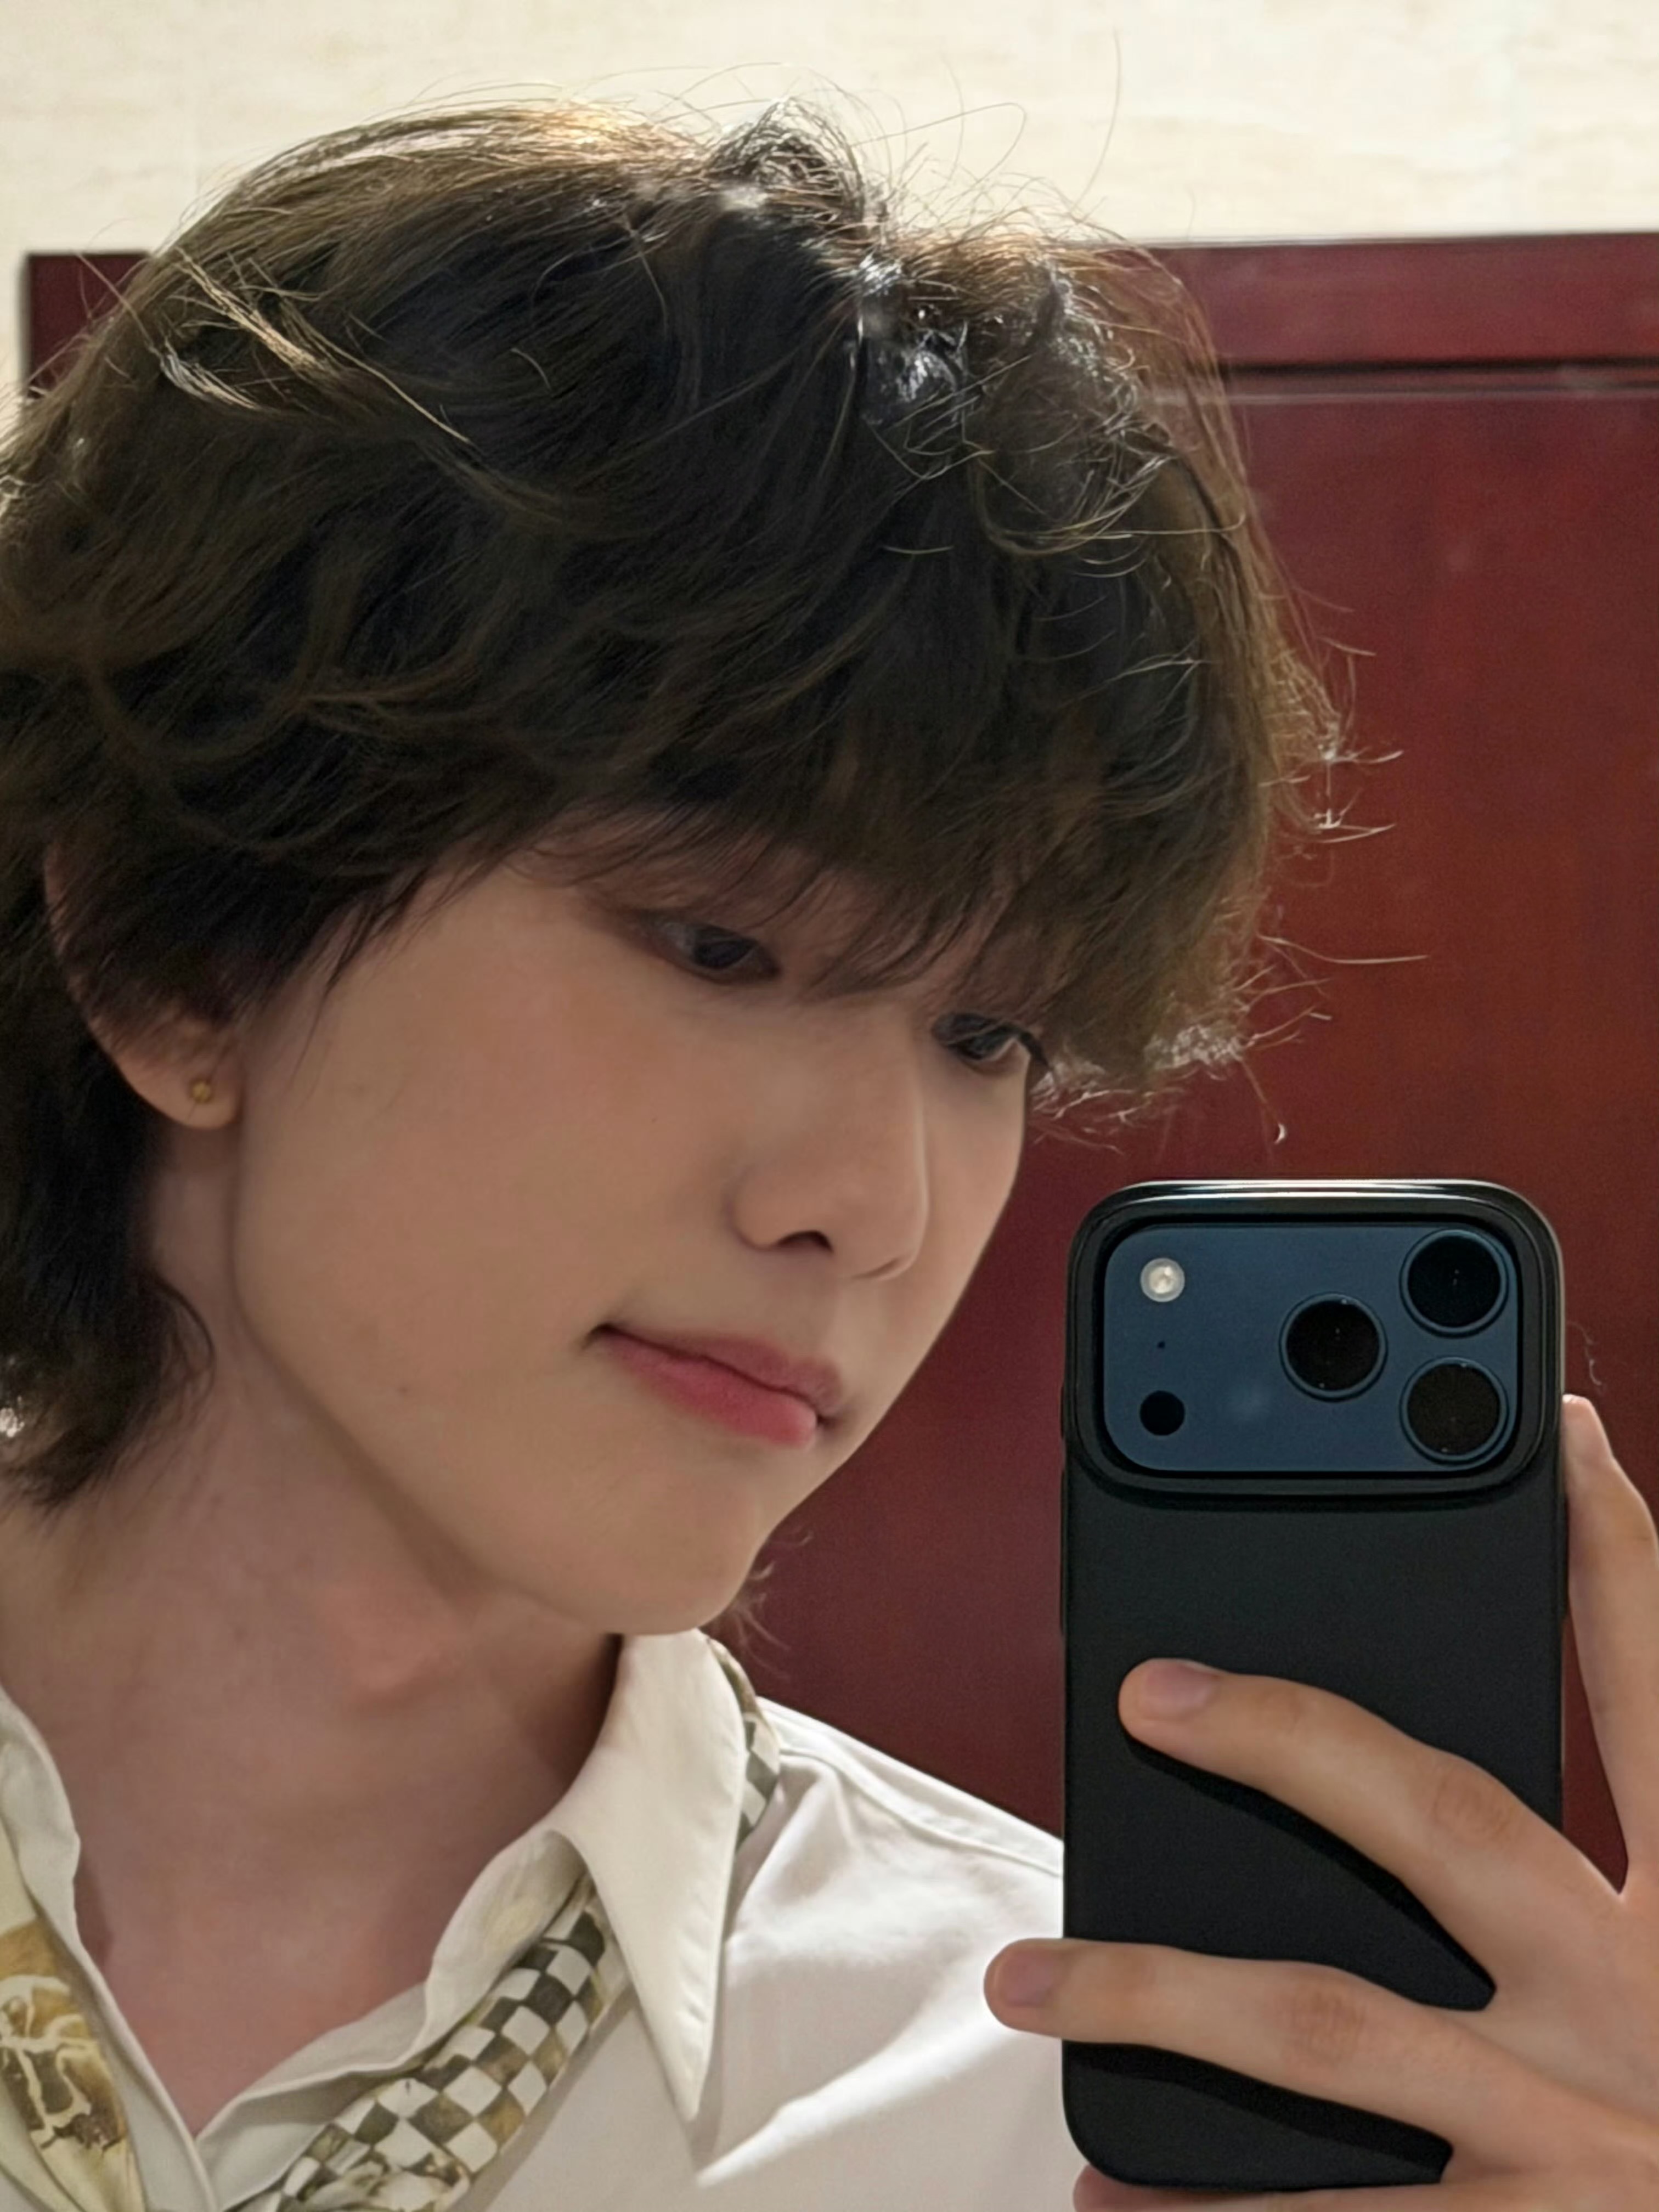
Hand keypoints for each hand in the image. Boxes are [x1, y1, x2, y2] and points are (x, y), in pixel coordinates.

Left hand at [984, 1396, 1658, 2209]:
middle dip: (1292, 1742)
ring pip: (1329, 2025)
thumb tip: (1520, 1763)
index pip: (1655, 1694)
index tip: (1565, 1434)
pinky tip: (1103, 2200)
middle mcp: (1642, 2005)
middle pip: (1448, 1821)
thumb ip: (1643, 1849)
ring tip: (1026, 1982)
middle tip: (1151, 1695)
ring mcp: (1574, 2134)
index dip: (1614, 1554)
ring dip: (1159, 1994)